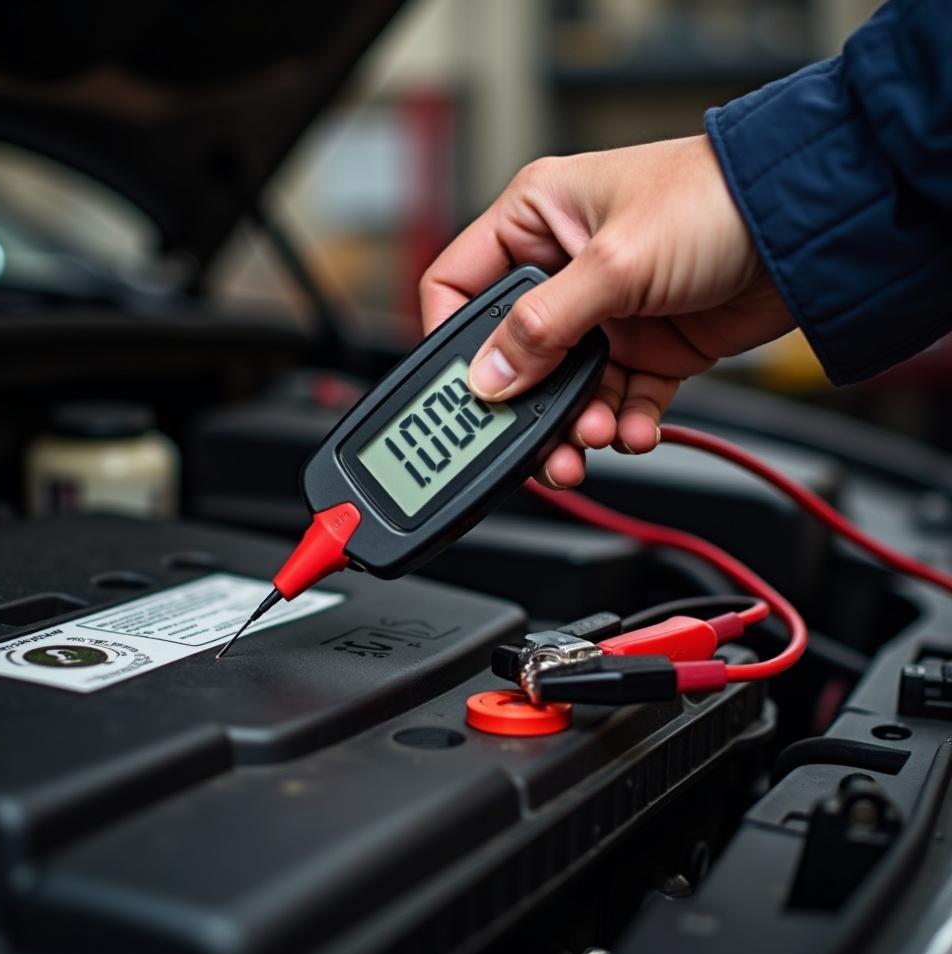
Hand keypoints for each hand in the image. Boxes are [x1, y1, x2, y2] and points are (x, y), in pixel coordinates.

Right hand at [419, 135, 794, 486]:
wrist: (810, 227)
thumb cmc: (716, 201)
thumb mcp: (614, 263)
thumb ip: (542, 325)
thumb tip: (489, 378)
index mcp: (536, 221)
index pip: (460, 287)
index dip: (455, 343)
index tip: (464, 393)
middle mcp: (563, 270)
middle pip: (515, 356)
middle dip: (526, 404)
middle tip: (532, 441)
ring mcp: (606, 314)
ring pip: (566, 390)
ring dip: (578, 424)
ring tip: (595, 438)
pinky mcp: (648, 348)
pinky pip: (619, 400)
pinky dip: (626, 425)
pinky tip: (635, 431)